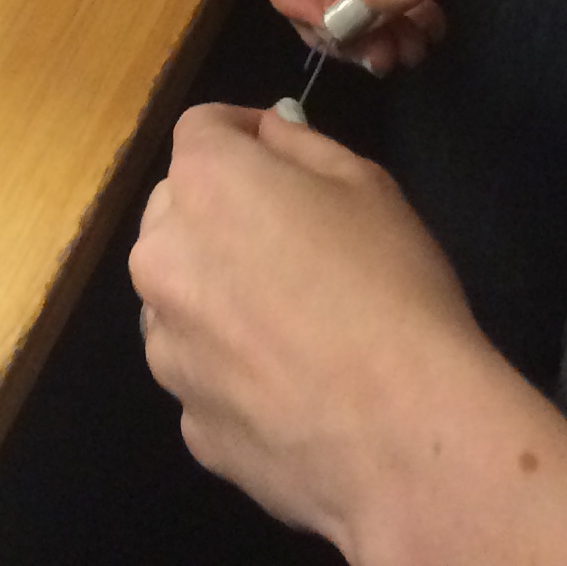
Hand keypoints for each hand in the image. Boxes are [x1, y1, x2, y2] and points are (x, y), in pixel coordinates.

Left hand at [130, 104, 496, 549]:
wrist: (403, 434)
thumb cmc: (391, 288)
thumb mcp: (366, 185)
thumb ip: (301, 147)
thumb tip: (266, 133)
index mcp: (205, 185)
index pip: (201, 131)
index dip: (241, 134)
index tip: (278, 154)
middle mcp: (163, 261)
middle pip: (177, 214)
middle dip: (221, 213)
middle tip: (291, 241)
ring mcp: (168, 351)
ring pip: (180, 300)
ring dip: (217, 295)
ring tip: (294, 327)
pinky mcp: (190, 423)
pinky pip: (203, 375)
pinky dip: (233, 371)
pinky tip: (293, 388)